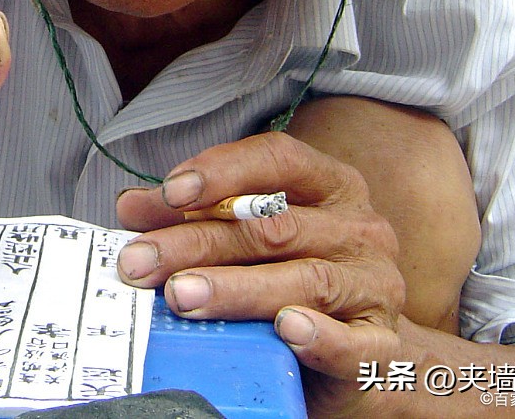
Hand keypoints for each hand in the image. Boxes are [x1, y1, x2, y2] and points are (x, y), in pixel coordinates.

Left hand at [114, 131, 405, 411]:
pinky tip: (284, 330)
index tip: (170, 192)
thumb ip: (195, 218)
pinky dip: (319, 337)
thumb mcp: (248, 241)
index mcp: (330, 187)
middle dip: (197, 241)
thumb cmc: (294, 280)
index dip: (222, 171)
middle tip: (142, 261)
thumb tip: (132, 208)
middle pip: (273, 225)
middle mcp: (358, 229)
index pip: (278, 159)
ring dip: (236, 288)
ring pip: (304, 279)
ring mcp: (375, 286)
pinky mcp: (382, 345)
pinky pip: (354, 343)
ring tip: (182, 295)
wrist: (363, 356)